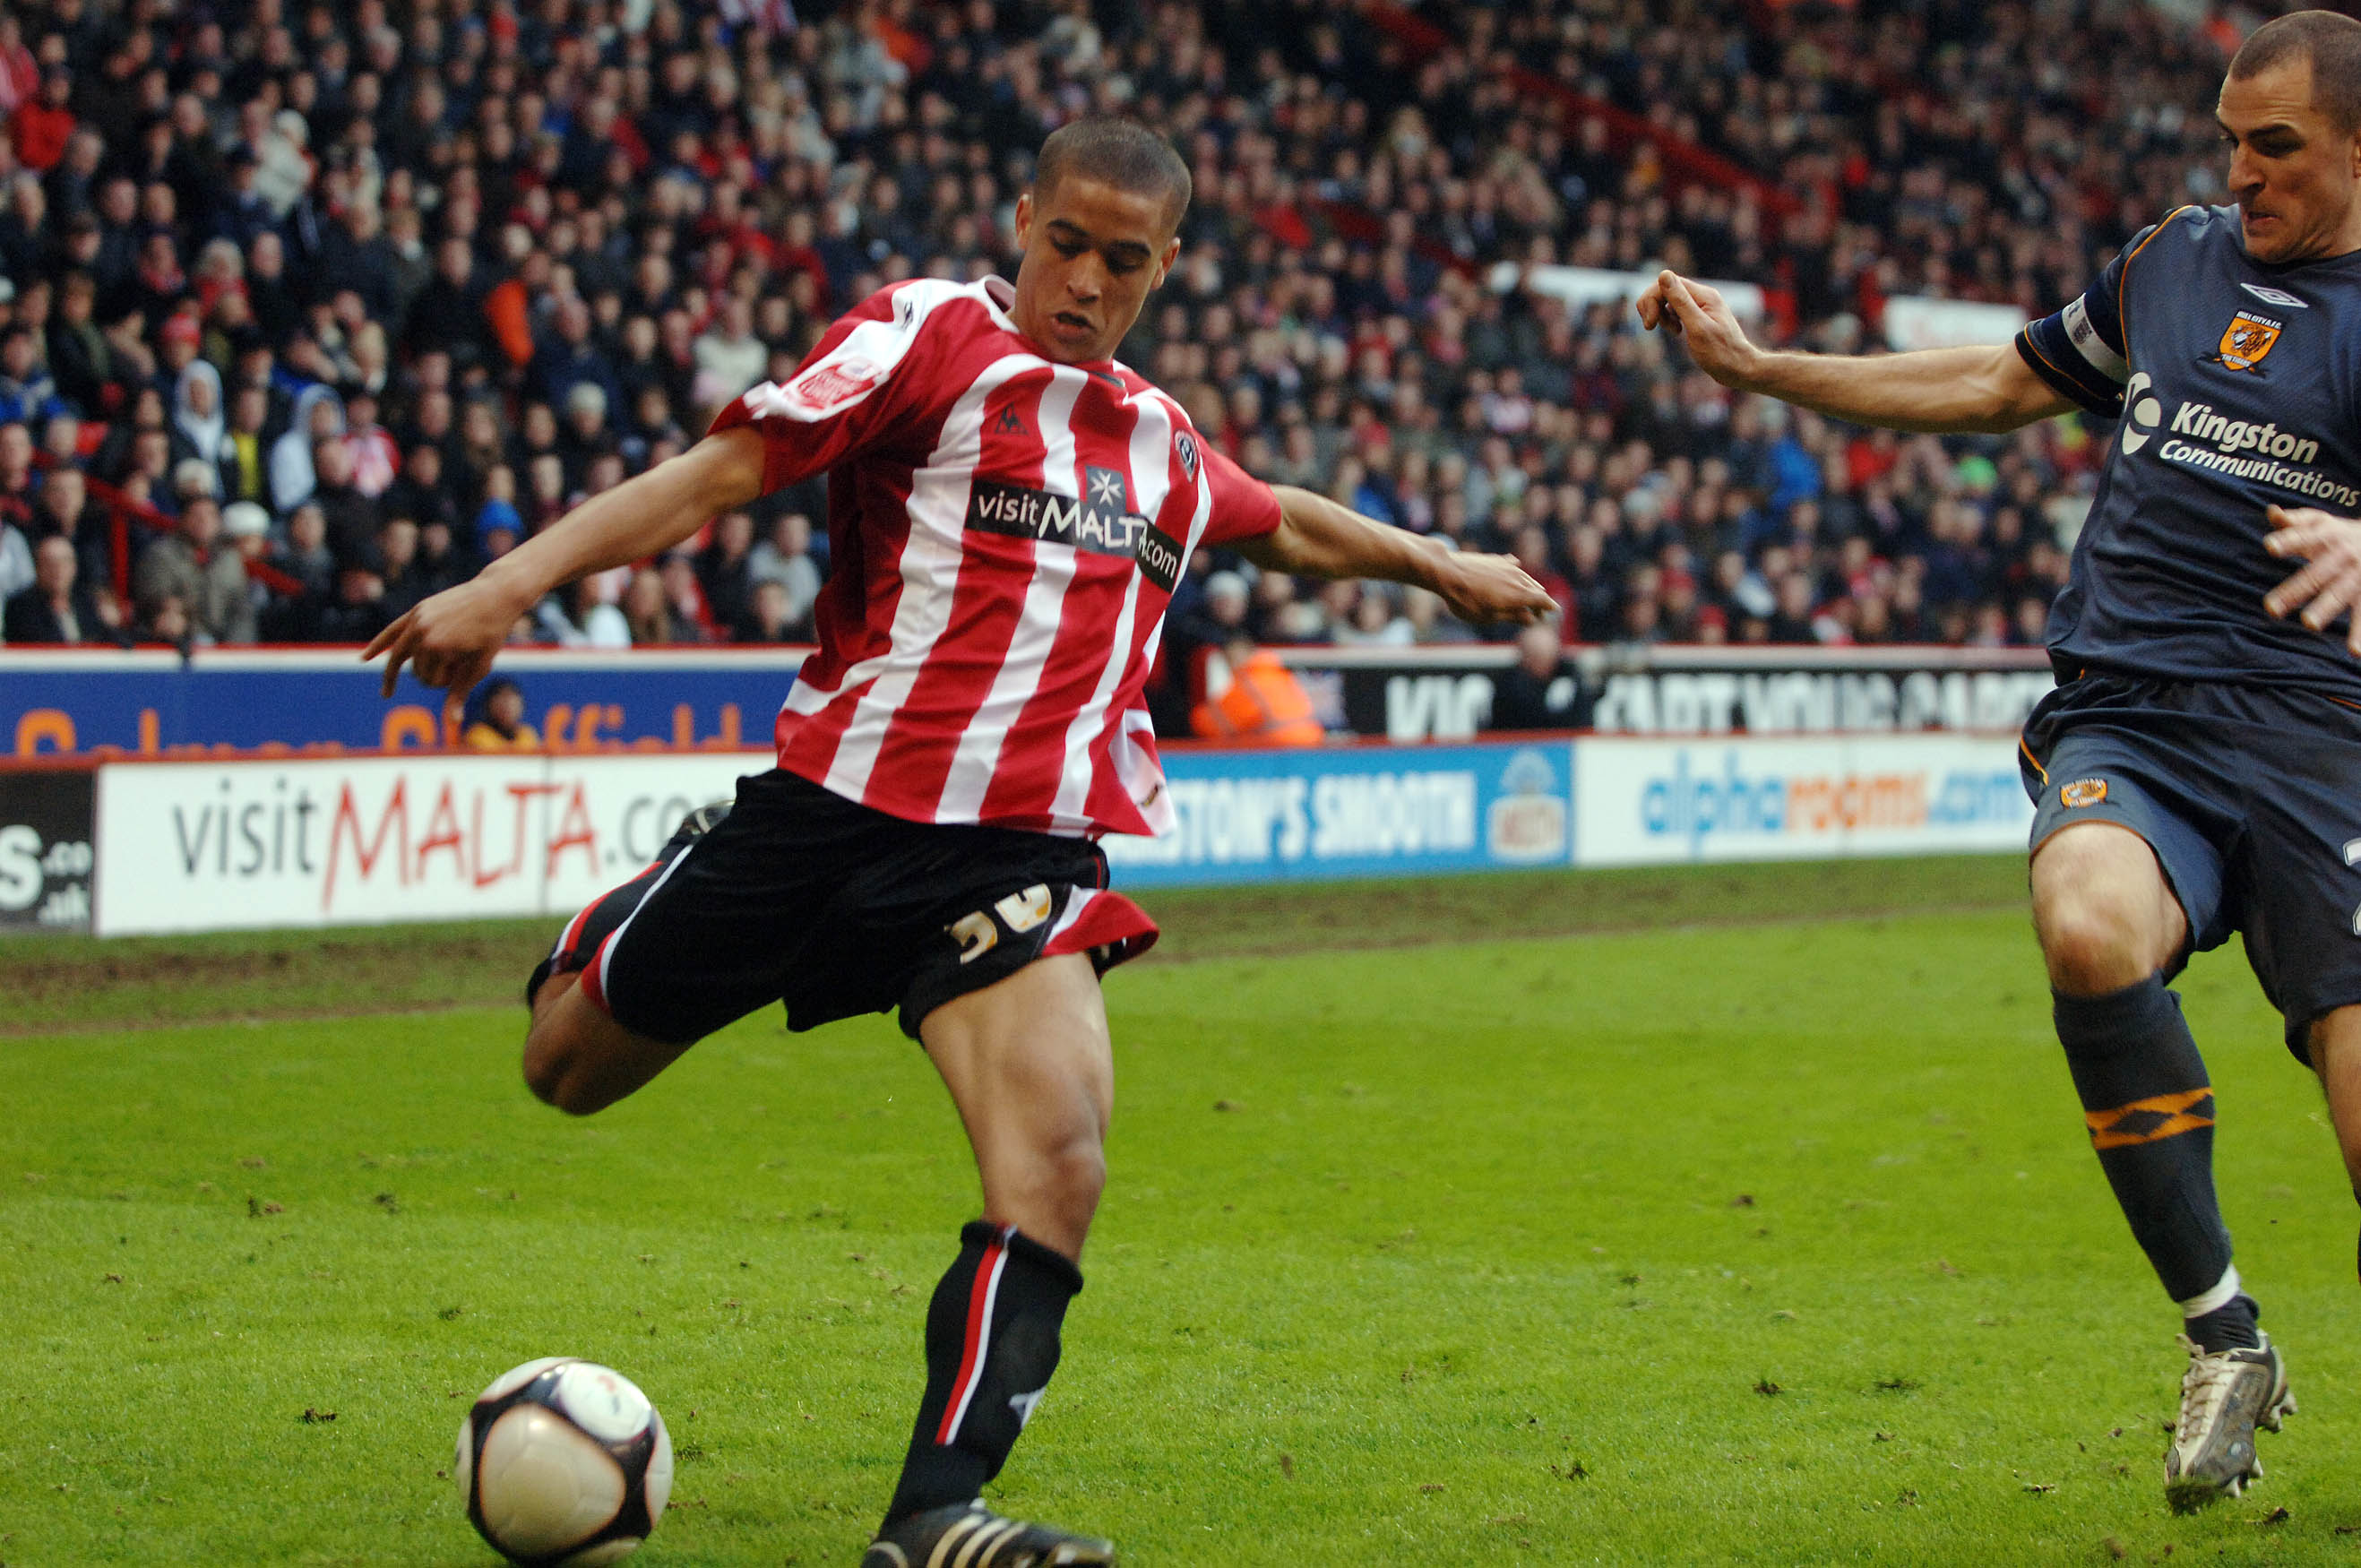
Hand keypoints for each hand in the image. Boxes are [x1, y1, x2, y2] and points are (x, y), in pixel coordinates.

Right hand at [362, 575, 532, 731]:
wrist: (496, 595)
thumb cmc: (492, 634)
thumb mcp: (479, 665)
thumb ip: (460, 692)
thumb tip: (453, 722)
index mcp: (436, 647)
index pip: (428, 680)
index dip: (445, 683)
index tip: (462, 672)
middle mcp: (422, 632)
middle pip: (416, 668)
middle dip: (433, 674)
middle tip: (456, 665)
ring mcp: (418, 618)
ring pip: (404, 655)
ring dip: (414, 667)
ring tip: (395, 687)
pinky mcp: (418, 610)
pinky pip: (392, 631)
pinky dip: (378, 645)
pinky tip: (364, 659)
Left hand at [1432, 551, 1557, 627]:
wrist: (1447, 572)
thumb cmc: (1466, 600)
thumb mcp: (1488, 616)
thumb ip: (1512, 616)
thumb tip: (1531, 618)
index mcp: (1519, 595)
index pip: (1542, 600)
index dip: (1549, 607)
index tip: (1554, 612)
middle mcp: (1517, 578)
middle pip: (1536, 589)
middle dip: (1539, 601)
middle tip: (1538, 613)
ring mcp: (1507, 567)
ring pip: (1525, 577)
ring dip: (1529, 587)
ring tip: (1528, 595)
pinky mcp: (1495, 560)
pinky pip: (1511, 566)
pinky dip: (1515, 572)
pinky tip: (1515, 569)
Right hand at [1635, 269, 1762, 389]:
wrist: (1740, 370)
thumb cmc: (1720, 353)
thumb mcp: (1697, 327)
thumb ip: (1681, 301)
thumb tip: (1663, 274)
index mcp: (1704, 296)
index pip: (1668, 283)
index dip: (1652, 299)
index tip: (1650, 324)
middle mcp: (1703, 296)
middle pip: (1667, 288)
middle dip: (1653, 305)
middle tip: (1650, 326)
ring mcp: (1701, 306)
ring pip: (1669, 299)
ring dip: (1661, 313)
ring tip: (1672, 331)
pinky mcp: (1699, 317)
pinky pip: (1676, 309)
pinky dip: (1669, 319)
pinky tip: (1676, 332)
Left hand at [2263, 503, 2360, 653]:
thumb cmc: (2343, 534)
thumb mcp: (2323, 522)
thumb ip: (2295, 521)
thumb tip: (2272, 512)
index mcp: (2328, 536)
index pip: (2304, 537)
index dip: (2288, 541)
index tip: (2269, 546)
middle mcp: (2343, 557)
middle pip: (2315, 575)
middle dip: (2294, 591)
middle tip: (2271, 608)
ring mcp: (2359, 577)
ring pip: (2341, 595)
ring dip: (2326, 609)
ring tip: (2309, 624)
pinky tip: (2357, 653)